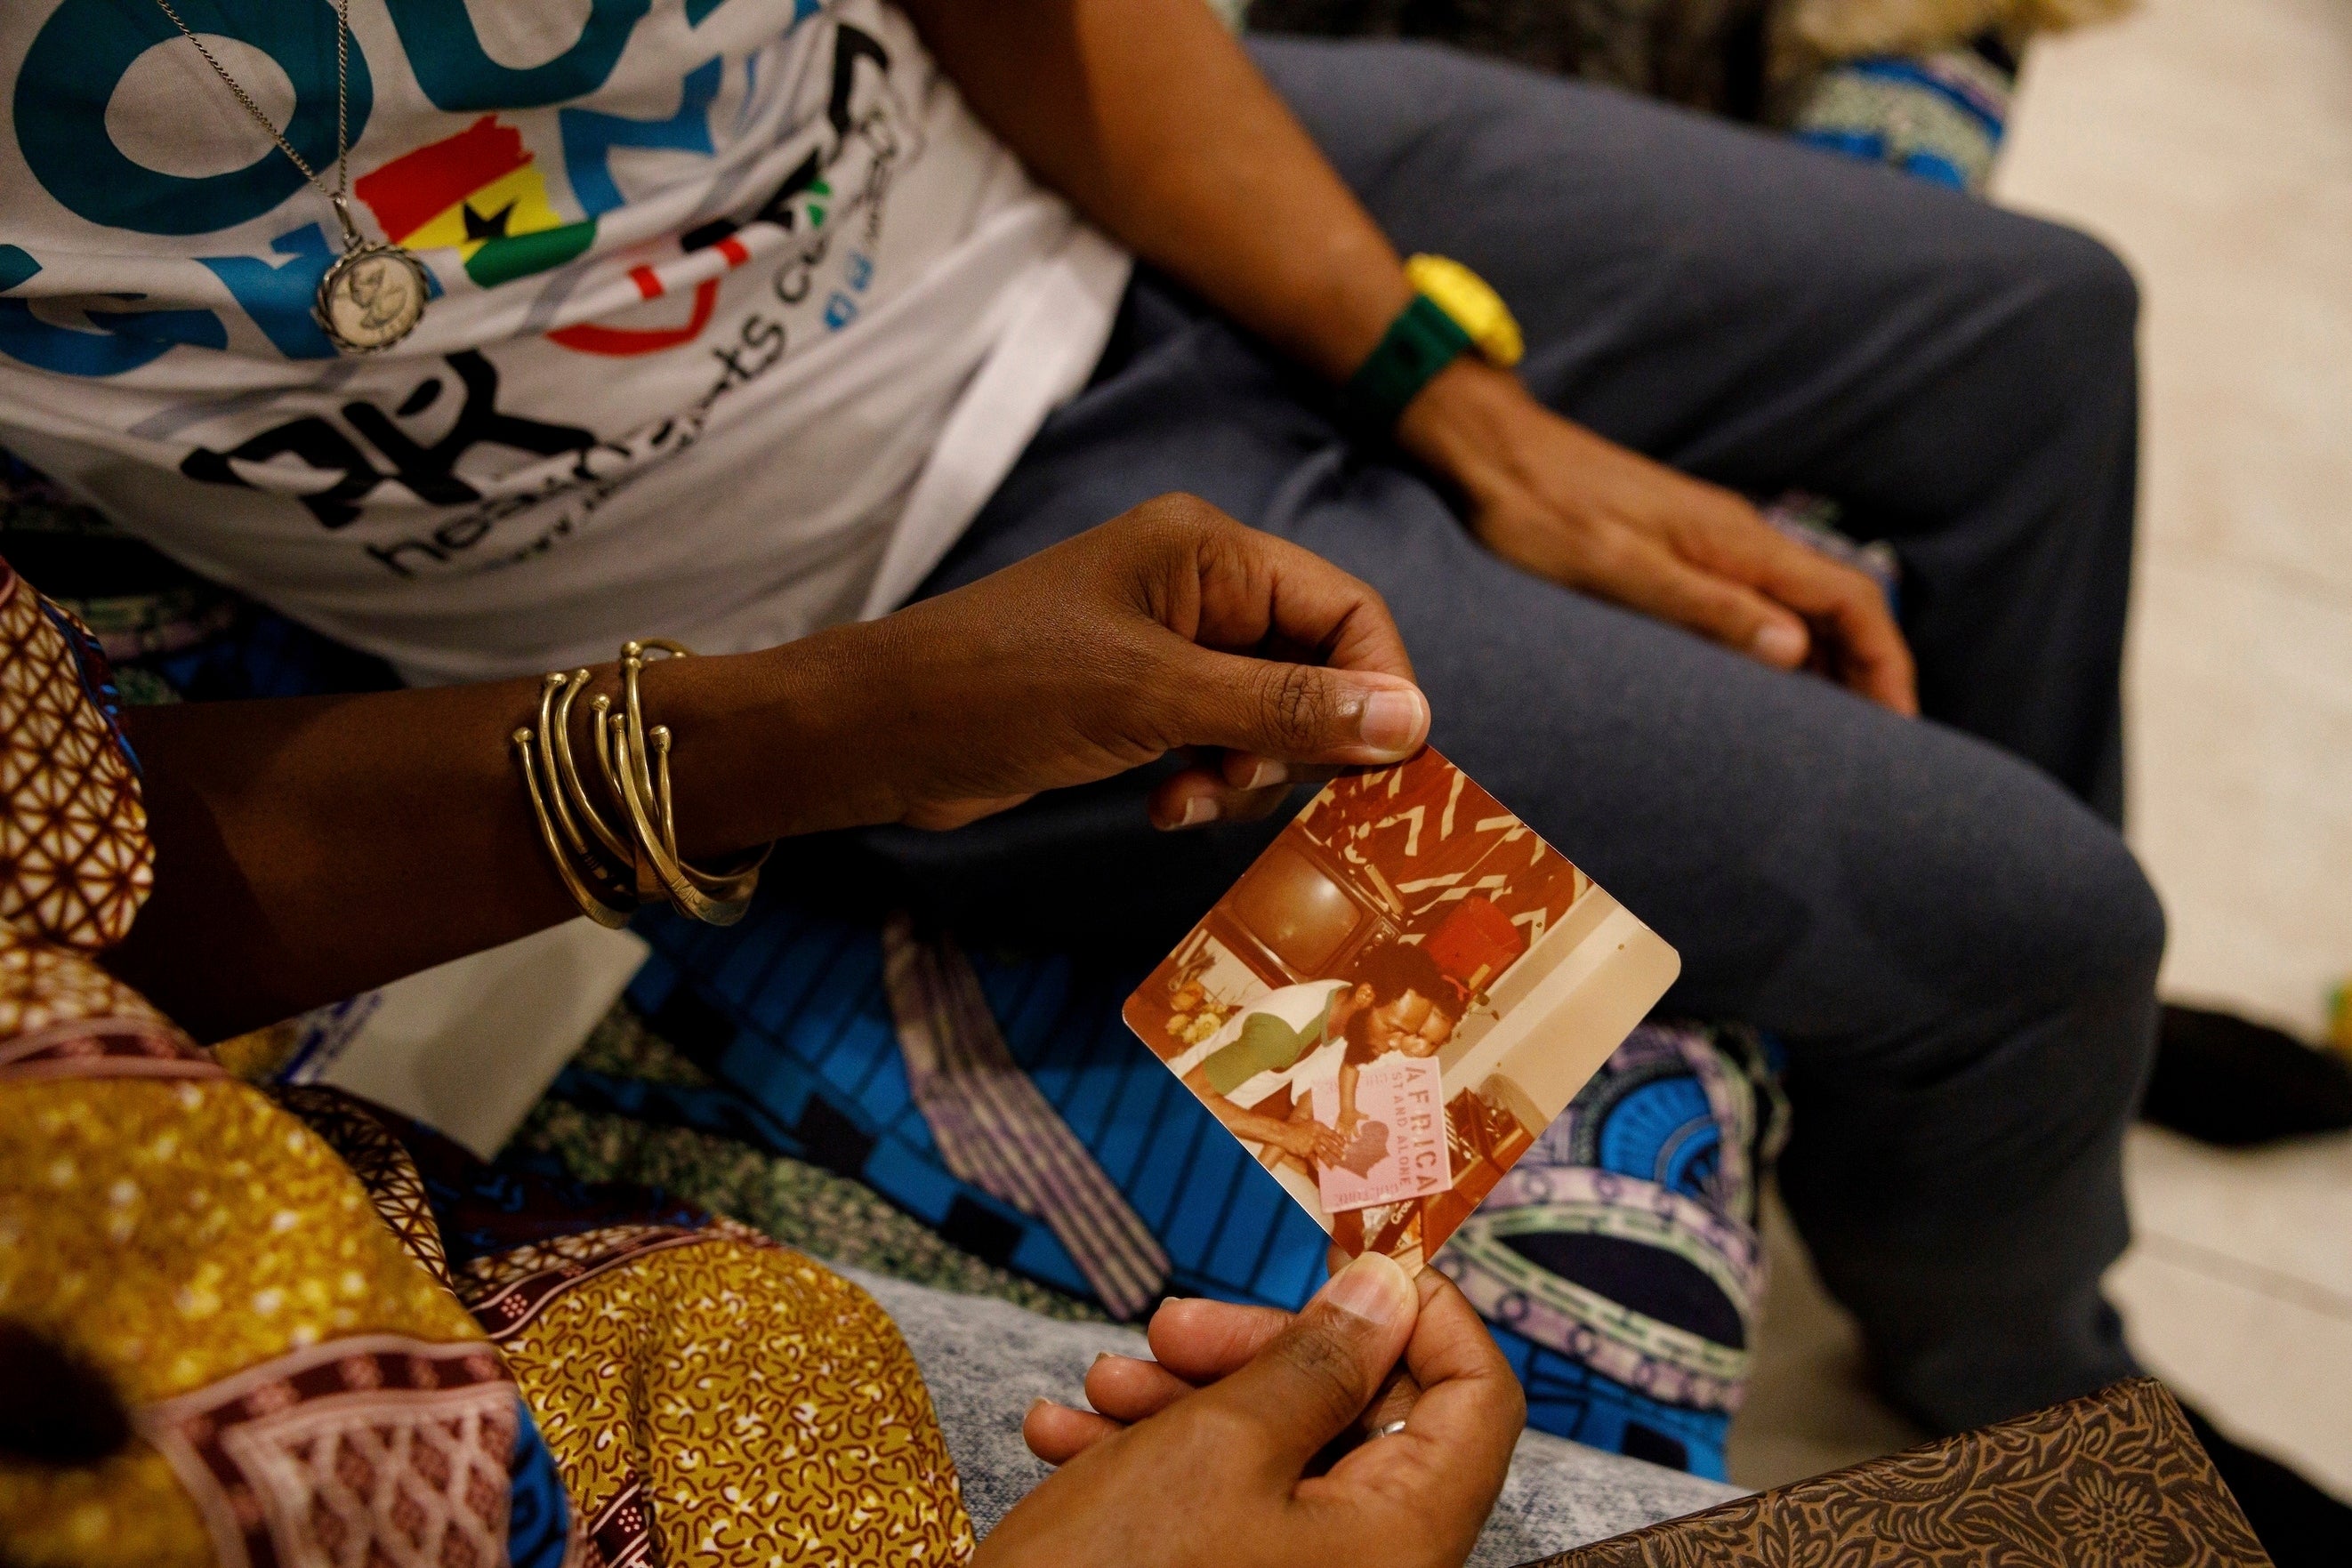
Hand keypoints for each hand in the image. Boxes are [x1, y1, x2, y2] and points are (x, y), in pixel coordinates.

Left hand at [778, 494, 1429, 834]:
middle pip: (1317, 664)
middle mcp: (1198, 585)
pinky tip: (1167, 806)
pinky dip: (1210, 777)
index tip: (1384, 770)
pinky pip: (1220, 738)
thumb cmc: (1005, 690)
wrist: (882, 732)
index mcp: (1208, 551)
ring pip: (1271, 713)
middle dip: (1302, 739)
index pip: (1346, 608)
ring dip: (1251, 770)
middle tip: (1258, 788)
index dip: (1378, 687)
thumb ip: (1285, 709)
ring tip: (1195, 799)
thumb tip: (1410, 720)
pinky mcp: (1139, 696)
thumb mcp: (1155, 700)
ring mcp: (1168, 642)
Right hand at [986, 1253, 1523, 1567]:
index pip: (1479, 1395)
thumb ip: (1317, 1359)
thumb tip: (1391, 1292)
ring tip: (1098, 1386)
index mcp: (1407, 1535)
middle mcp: (1376, 1566)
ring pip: (1280, 1452)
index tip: (1343, 1257)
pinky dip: (1157, 1460)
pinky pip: (1229, 1507)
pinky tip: (1071, 1436)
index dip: (1420, 1311)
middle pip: (1365, 1413)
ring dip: (1186, 1399)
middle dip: (1257, 1352)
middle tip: (1167, 1324)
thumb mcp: (1216, 1442)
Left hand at [1397, 360, 1916, 714]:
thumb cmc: (1543, 512)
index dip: (1885, 662)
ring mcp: (1710, 546)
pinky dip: (1775, 652)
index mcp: (1738, 541)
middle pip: (1836, 609)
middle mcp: (1738, 540)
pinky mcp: (1679, 555)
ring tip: (1827, 736)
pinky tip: (1759, 693)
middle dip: (1866, 675)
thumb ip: (1707, 609)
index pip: (1850, 599)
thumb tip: (1795, 652)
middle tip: (1873, 751)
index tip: (1899, 725)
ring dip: (1823, 668)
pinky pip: (1753, 607)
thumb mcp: (1620, 571)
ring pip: (1796, 610)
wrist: (1494, 455)